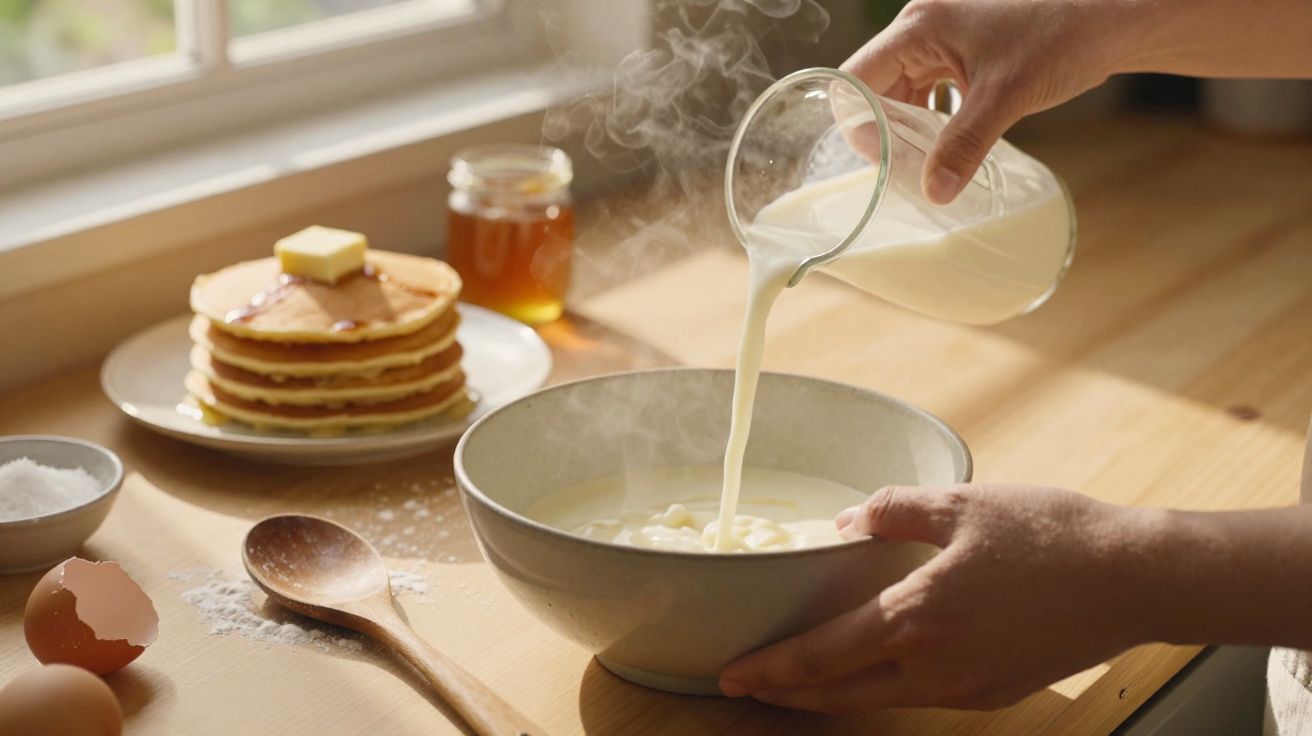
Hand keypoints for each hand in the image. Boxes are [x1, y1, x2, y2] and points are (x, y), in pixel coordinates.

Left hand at [719, 484, 1154, 712]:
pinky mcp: (996, 692)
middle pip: (840, 693)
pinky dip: (883, 688)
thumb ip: (890, 509)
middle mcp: (934, 666)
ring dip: (833, 694)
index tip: (731, 674)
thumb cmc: (1049, 533)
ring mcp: (967, 687)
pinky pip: (922, 696)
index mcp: (916, 617)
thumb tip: (844, 523)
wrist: (1134, 578)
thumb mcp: (960, 503)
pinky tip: (877, 668)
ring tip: (801, 682)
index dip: (771, 669)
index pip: (821, 655)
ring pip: (880, 700)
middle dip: (788, 694)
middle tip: (749, 687)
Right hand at [842, 0, 1123, 203]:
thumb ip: (964, 145)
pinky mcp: (960, 52)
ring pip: (900, 91)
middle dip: (882, 130)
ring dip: (906, 127)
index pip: (857, 78)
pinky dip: (929, 119)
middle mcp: (921, 28)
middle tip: (901, 170)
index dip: (859, 123)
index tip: (882, 161)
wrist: (1112, 18)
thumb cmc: (1061, 38)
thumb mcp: (1005, 96)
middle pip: (874, 87)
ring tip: (921, 163)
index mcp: (919, 26)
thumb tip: (933, 193)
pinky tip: (943, 145)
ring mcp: (941, 39)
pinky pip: (927, 89)